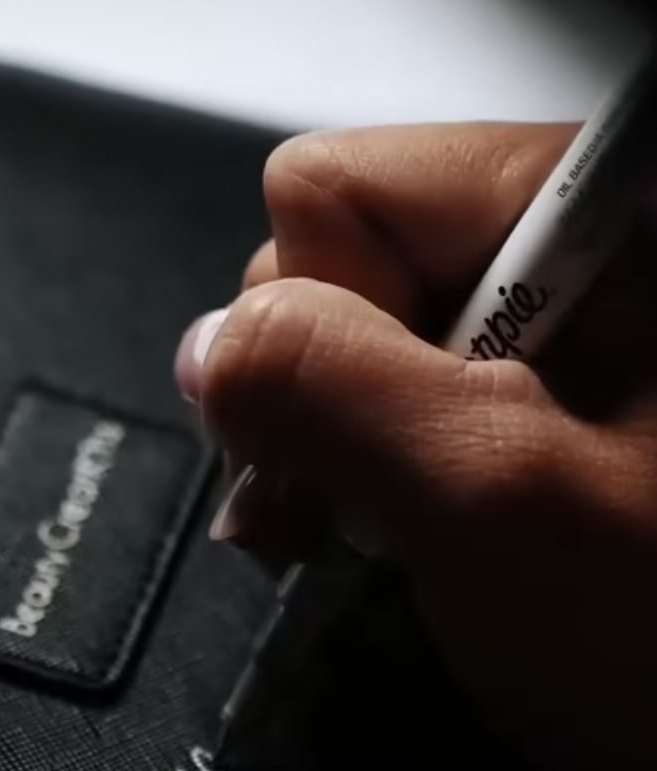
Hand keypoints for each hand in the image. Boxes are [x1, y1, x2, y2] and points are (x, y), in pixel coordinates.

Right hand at [176, 123, 656, 770]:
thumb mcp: (496, 503)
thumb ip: (328, 390)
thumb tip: (207, 346)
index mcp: (593, 210)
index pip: (339, 196)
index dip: (309, 335)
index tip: (347, 464)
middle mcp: (568, 251)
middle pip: (341, 269)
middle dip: (314, 408)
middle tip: (345, 520)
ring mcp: (556, 336)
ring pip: (359, 349)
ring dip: (338, 459)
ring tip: (374, 544)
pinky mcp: (539, 410)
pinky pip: (401, 408)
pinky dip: (375, 483)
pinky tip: (394, 540)